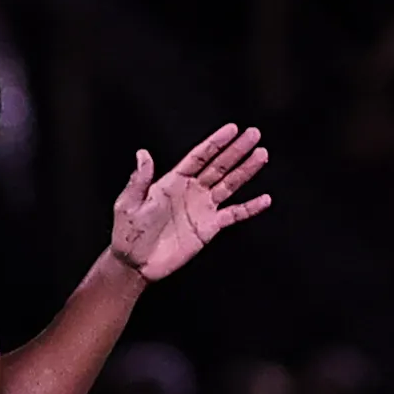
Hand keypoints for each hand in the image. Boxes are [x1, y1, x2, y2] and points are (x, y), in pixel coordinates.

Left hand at [110, 125, 271, 282]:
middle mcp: (191, 191)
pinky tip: (264, 199)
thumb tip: (142, 154)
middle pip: (219, 166)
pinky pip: (233, 215)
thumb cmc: (128, 233)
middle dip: (237, 150)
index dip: (215, 143)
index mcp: (173, 181)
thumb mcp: (129, 204)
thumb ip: (139, 180)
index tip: (232, 129)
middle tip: (254, 134)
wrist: (135, 263)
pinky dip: (250, 208)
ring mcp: (202, 208)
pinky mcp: (209, 227)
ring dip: (246, 171)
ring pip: (229, 184)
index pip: (199, 157)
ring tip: (261, 155)